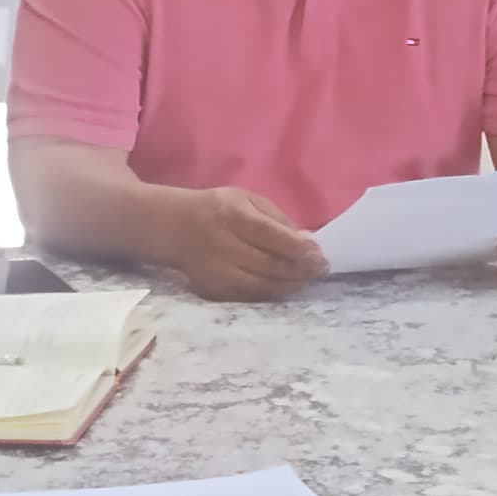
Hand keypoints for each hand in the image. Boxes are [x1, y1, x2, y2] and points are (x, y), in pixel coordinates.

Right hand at [170, 187, 326, 301]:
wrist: (175, 228)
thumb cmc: (219, 209)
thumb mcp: (247, 199)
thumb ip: (277, 219)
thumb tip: (308, 242)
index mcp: (232, 216)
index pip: (270, 235)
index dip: (298, 248)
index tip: (320, 254)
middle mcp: (223, 245)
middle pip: (270, 264)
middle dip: (301, 269)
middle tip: (321, 269)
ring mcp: (217, 271)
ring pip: (263, 285)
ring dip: (291, 284)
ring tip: (307, 279)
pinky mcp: (213, 290)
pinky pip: (250, 296)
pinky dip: (272, 292)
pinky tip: (286, 286)